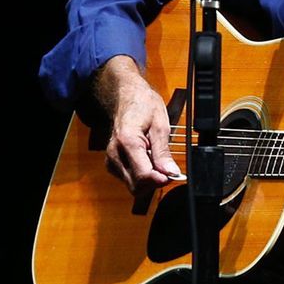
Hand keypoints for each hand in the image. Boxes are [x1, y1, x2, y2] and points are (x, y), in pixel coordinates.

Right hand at [94, 56, 182, 197]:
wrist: (127, 97)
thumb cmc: (143, 106)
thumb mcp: (160, 125)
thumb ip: (164, 152)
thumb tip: (171, 172)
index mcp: (127, 142)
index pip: (143, 175)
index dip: (160, 179)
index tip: (173, 175)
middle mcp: (115, 154)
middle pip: (136, 186)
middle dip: (154, 182)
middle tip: (167, 168)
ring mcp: (111, 160)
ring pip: (133, 186)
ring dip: (148, 179)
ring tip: (155, 160)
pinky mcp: (111, 164)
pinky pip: (129, 180)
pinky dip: (141, 176)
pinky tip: (147, 161)